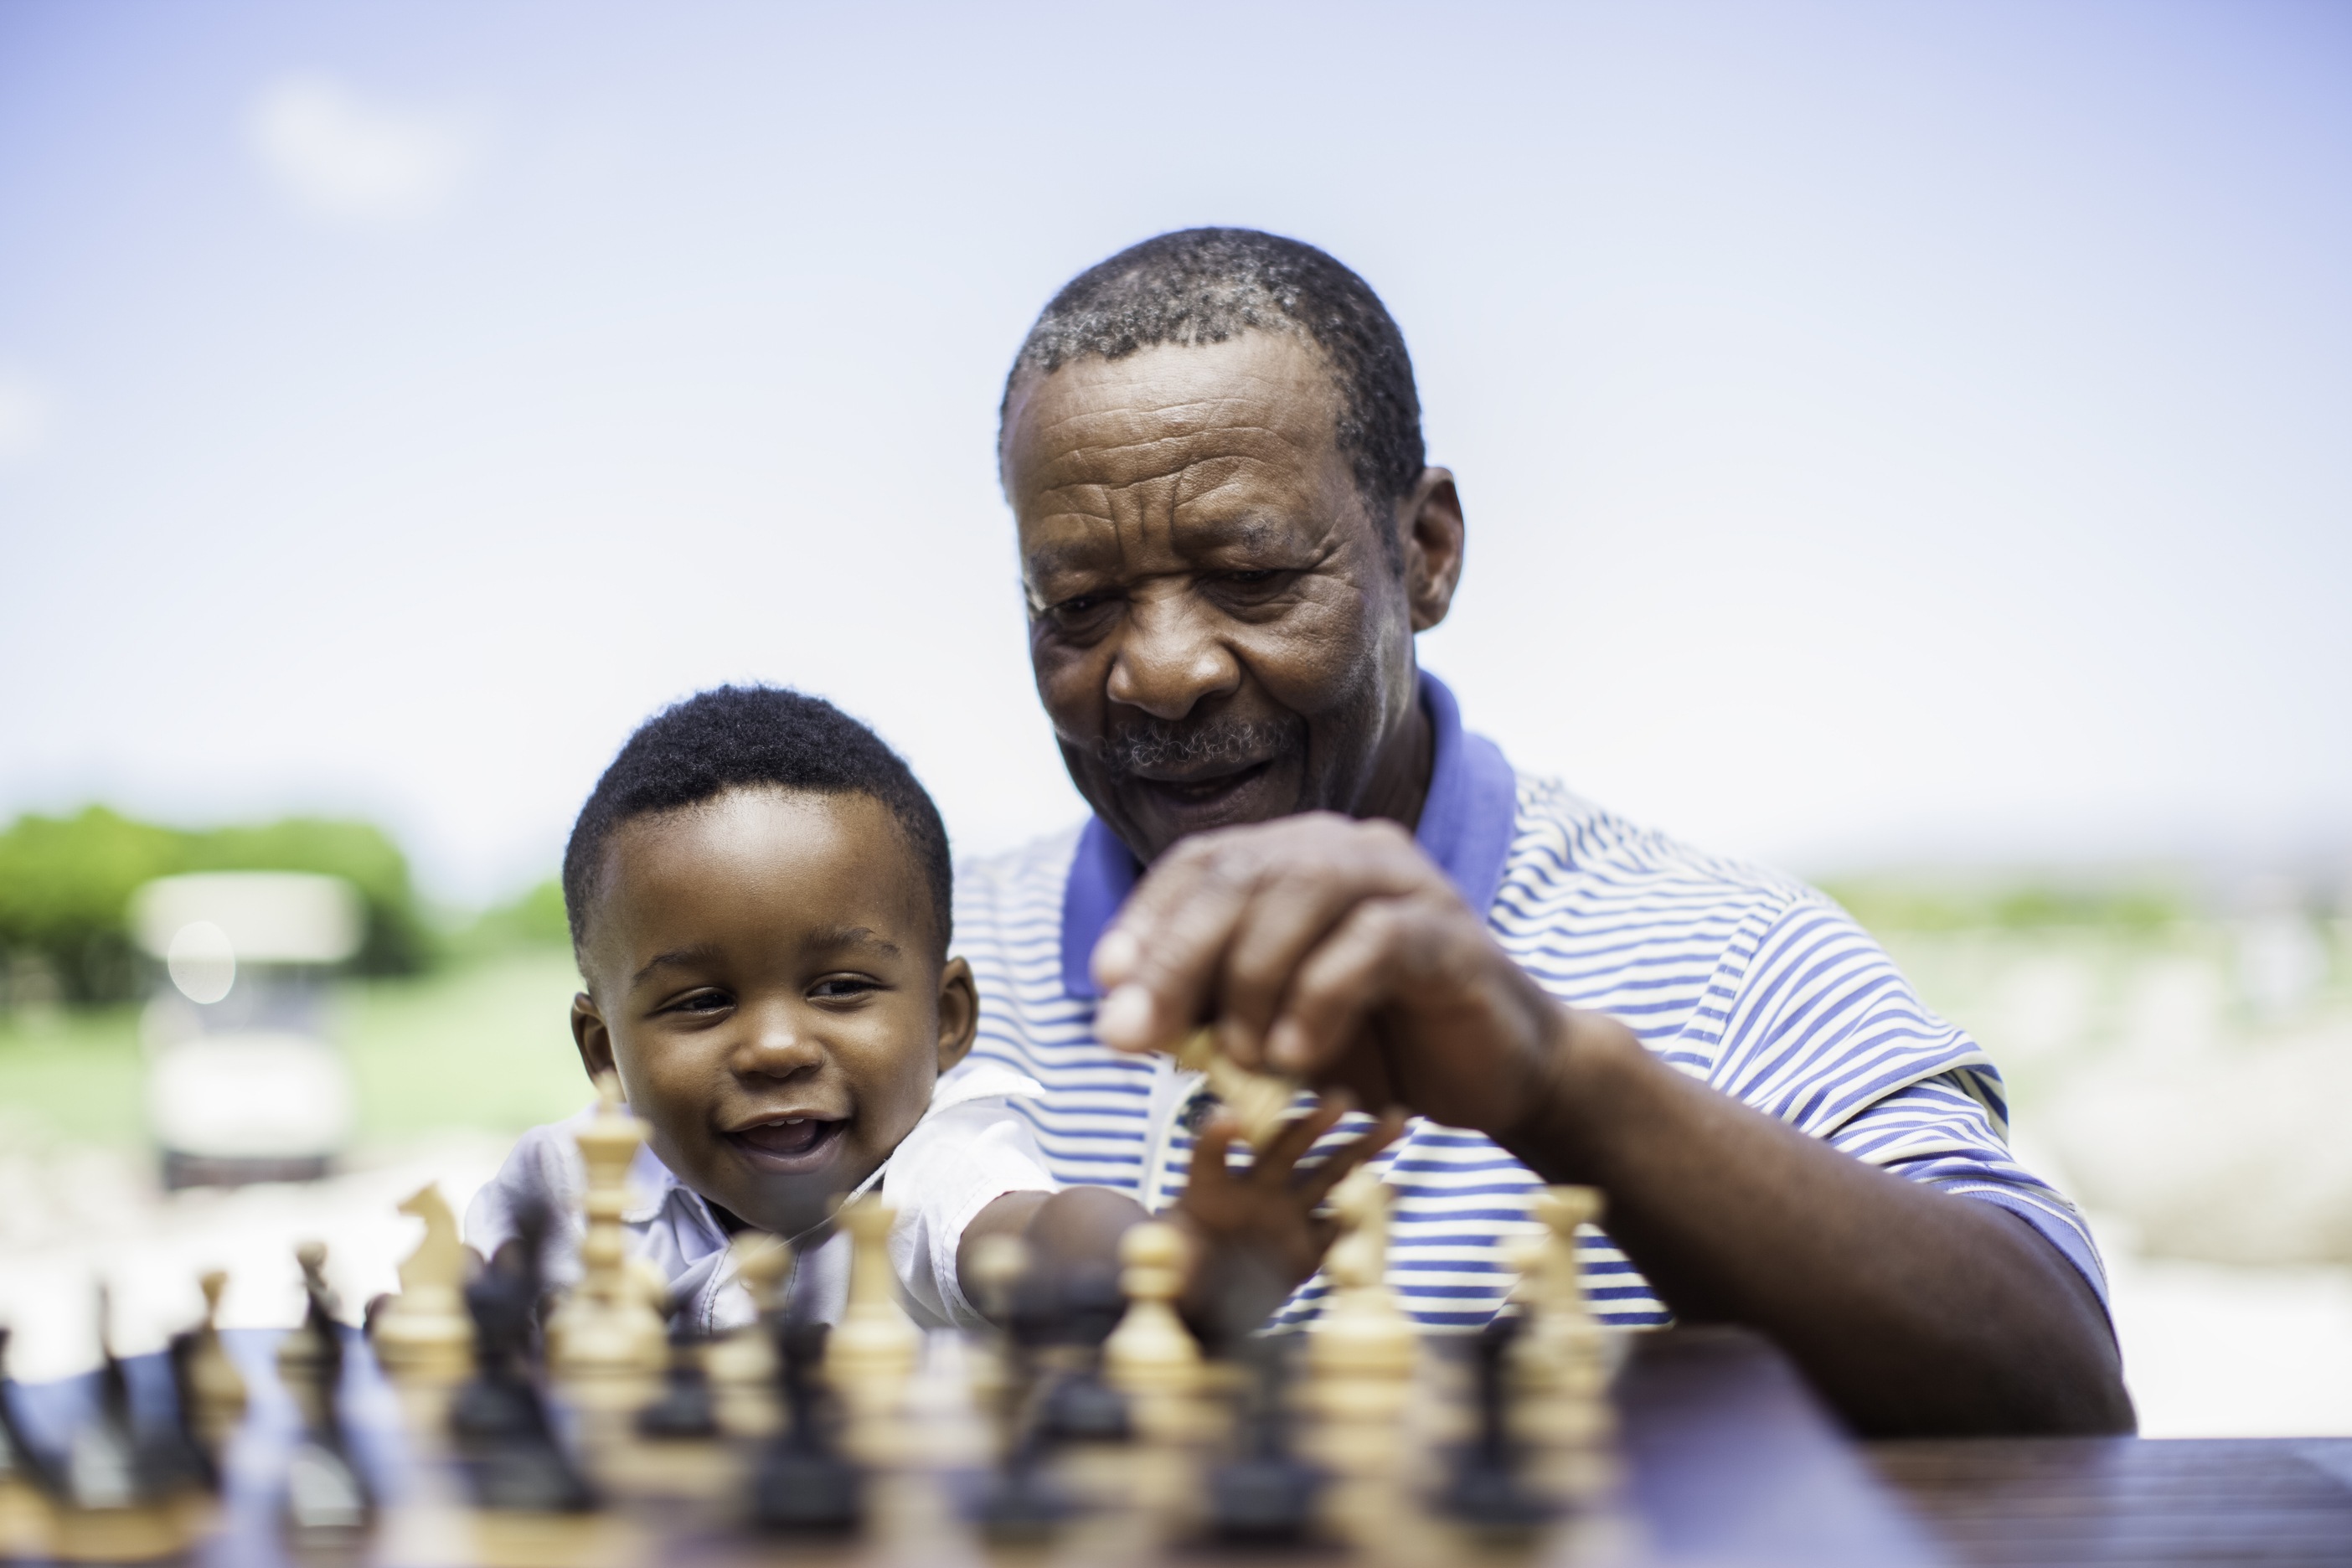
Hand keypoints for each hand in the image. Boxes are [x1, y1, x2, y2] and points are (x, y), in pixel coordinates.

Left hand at [1092, 813, 1573, 1140]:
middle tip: (1134, 1034)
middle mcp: (1348, 851)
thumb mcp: (1272, 1030)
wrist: (1498, 1074)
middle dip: (1176, 956)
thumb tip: (1121, 1018)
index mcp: (1299, 859)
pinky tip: (1295, 1056)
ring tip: (1240, 1059)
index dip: (1147, 918)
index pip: (1203, 863)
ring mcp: (1403, 882)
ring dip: (1251, 981)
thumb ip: (1208, 1013)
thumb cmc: (1377, 1046)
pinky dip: (1319, 999)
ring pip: (1302, 893)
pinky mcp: (1449, 931)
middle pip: (1242, 873)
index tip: (1104, 983)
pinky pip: (1371, 943)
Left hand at [1174, 1096, 1401, 1338]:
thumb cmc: (1174, 1277)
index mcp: (1209, 1191)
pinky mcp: (1307, 1249)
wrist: (1203, 1306)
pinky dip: (1367, 1210)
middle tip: (1340, 1099)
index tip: (1229, 1118)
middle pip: (1284, 1148)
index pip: (1208, 1156)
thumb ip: (1163, 1257)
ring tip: (1395, 1119)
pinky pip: (1341, 1226)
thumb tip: (1152, 1250)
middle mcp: (1252, 1191)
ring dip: (1360, 1147)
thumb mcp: (1162, 1266)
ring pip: (1327, 1174)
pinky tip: (1396, 1187)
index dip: (1216, 1137)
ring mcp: (1285, 1216)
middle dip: (1311, 1123)